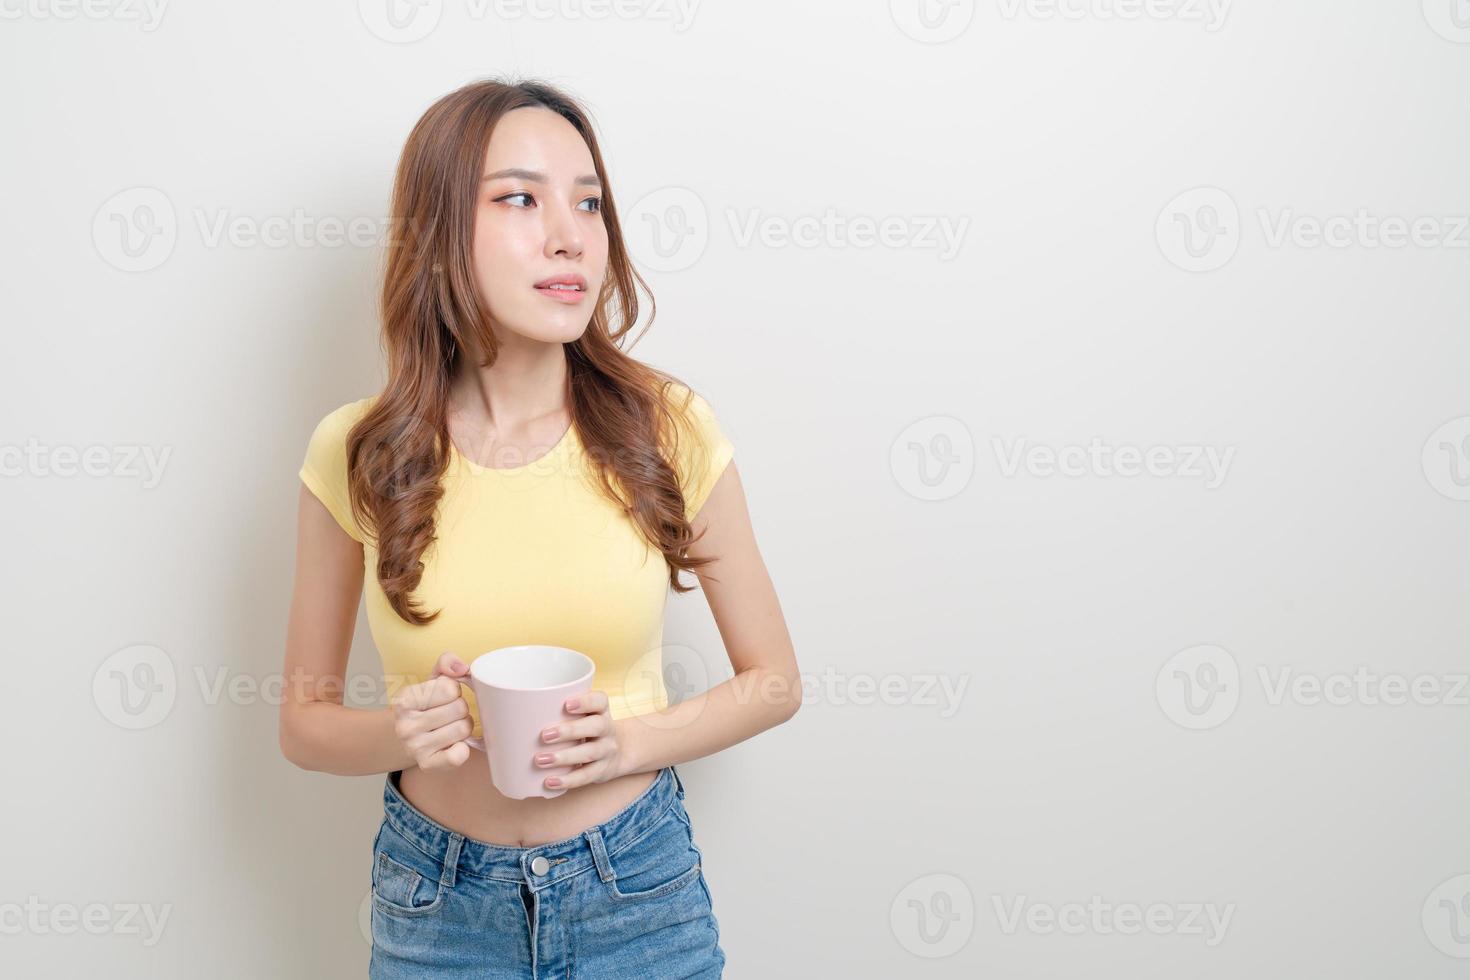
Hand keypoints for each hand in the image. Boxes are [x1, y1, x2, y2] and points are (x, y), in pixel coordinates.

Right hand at [389, 652, 475, 770]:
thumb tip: (462, 668)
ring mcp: (414, 747)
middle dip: (460, 709)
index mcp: (405, 699)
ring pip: (463, 729)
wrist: (408, 737)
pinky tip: (452, 745)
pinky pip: (458, 756)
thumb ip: (447, 663)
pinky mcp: (427, 764)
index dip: (454, 690)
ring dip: (463, 727)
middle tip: (449, 714)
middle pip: (460, 708)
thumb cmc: (427, 705)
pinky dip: (462, 749)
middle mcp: (405, 725)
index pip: (451, 688)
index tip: (443, 697)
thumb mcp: (433, 679)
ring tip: (449, 727)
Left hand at [533, 690, 626, 790]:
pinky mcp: (601, 771)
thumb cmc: (587, 728)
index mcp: (600, 710)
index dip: (585, 701)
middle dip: (569, 730)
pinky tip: (549, 781)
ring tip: (540, 760)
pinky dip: (567, 780)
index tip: (566, 704)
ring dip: (564, 757)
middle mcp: (607, 729)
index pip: (599, 701)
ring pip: (589, 752)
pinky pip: (586, 776)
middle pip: (596, 726)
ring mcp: (606, 751)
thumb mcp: (584, 715)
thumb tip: (510, 715)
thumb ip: (558, 711)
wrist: (619, 752)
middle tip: (544, 735)